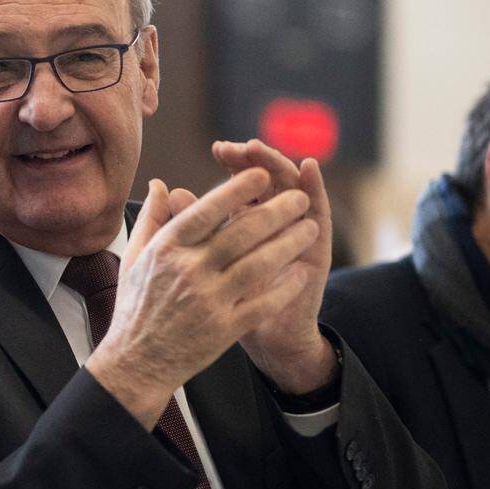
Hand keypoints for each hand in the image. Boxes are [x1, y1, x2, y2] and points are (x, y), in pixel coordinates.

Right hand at [86, 168, 320, 426]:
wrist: (135, 363)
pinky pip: (262, 304)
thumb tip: (161, 184)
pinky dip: (285, 288)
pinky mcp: (223, 330)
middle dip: (277, 211)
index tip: (262, 174)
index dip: (237, 189)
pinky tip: (302, 274)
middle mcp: (188, 271)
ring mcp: (208, 301)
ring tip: (311, 229)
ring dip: (289, 244)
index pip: (207, 210)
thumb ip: (152, 218)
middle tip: (300, 198)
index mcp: (168, 249)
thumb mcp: (135, 258)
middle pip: (241, 233)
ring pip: (258, 264)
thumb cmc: (136, 307)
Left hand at [211, 140, 336, 394]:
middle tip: (243, 146)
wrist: (264, 342)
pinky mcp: (317, 247)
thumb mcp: (205, 263)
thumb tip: (169, 191)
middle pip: (269, 180)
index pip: (242, 184)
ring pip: (293, 189)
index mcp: (247, 222)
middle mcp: (275, 223)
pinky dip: (317, 188)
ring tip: (266, 150)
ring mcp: (299, 232)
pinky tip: (309, 168)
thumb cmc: (229, 303)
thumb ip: (191, 227)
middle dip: (256, 161)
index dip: (234, 164)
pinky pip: (320, 213)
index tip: (219, 149)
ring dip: (280, 166)